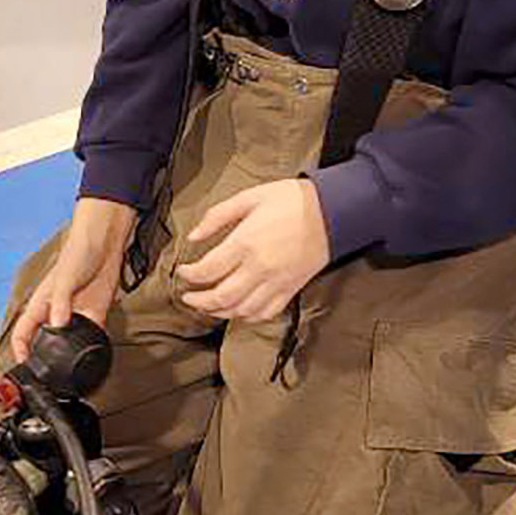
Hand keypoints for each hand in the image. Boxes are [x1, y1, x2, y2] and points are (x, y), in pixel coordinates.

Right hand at [11, 197, 136, 362]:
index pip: (22, 333)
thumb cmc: (77, 254)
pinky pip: (90, 337)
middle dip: (44, 359)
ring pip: (68, 343)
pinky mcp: (94, 316)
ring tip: (70, 373)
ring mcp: (75, 316)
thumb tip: (58, 326)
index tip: (24, 365)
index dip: (20, 350)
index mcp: (40, 305)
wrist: (104, 245)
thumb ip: (61, 303)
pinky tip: (92, 355)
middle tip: (48, 377)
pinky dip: (91, 346)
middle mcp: (55, 314)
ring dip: (69, 356)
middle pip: (44, 342)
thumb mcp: (65, 279)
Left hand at [177, 178, 329, 323]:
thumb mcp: (250, 197)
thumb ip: (218, 216)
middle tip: (188, 297)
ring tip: (208, 307)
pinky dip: (248, 317)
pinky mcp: (291, 289)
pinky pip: (266, 312)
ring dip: (220, 312)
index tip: (182, 272)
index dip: (189, 275)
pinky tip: (238, 312)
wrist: (333, 211)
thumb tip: (194, 236)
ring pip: (241, 310)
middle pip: (221, 297)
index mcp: (245, 243)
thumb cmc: (292, 200)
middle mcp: (259, 268)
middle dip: (199, 301)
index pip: (208, 270)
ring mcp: (276, 282)